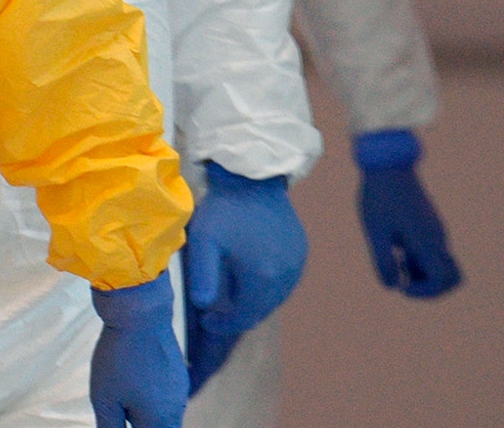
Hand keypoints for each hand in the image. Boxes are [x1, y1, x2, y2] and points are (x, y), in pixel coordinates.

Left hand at [90, 273, 187, 427]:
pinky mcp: (177, 372)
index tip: (118, 421)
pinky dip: (153, 401)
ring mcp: (179, 389)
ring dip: (148, 418)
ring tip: (126, 404)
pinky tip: (136, 388)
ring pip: (166, 417)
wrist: (140, 313)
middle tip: (122, 415)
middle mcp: (176, 408)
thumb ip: (110, 427)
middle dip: (142, 426)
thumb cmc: (120, 357)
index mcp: (159, 421)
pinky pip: (168, 398)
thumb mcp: (105, 399)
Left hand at [181, 162, 306, 391]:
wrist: (252, 177)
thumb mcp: (205, 242)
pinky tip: (252, 278)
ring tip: (232, 297)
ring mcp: (297, 262)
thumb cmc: (224, 210)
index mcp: (263, 276)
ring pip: (275, 297)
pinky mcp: (300, 251)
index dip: (224, 324)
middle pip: (262, 309)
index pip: (245, 316)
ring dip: (254, 302)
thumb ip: (203, 276)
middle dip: (239, 316)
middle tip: (217, 314)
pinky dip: (267, 287)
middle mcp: (286, 274)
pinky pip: (284, 280)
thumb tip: (204, 306)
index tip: (206, 320)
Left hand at [355, 129, 461, 297]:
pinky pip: (430, 250)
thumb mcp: (376, 231)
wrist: (387, 162)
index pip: (444, 280)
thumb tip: (394, 287)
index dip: (426, 292)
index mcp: (427, 241)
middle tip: (403, 278)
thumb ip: (384, 262)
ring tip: (394, 259)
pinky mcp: (428, 222)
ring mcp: (435, 229)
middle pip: (449, 276)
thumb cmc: (379, 196)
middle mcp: (437, 237)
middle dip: (429, 286)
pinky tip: (395, 246)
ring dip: (420, 271)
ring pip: (438, 263)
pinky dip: (416, 257)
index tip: (402, 287)